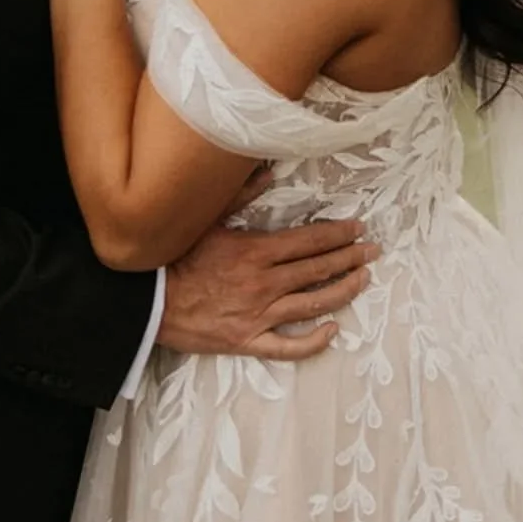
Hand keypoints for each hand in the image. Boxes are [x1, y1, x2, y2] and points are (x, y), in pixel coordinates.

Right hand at [159, 214, 379, 361]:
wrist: (149, 302)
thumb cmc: (175, 258)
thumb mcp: (206, 219)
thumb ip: (239, 196)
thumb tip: (267, 173)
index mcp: (256, 251)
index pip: (309, 241)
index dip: (338, 234)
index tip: (359, 228)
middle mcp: (264, 284)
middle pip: (317, 270)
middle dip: (350, 258)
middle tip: (374, 251)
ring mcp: (258, 316)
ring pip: (312, 305)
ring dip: (343, 291)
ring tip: (363, 280)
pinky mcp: (247, 342)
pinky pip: (288, 348)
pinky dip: (313, 341)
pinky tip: (333, 330)